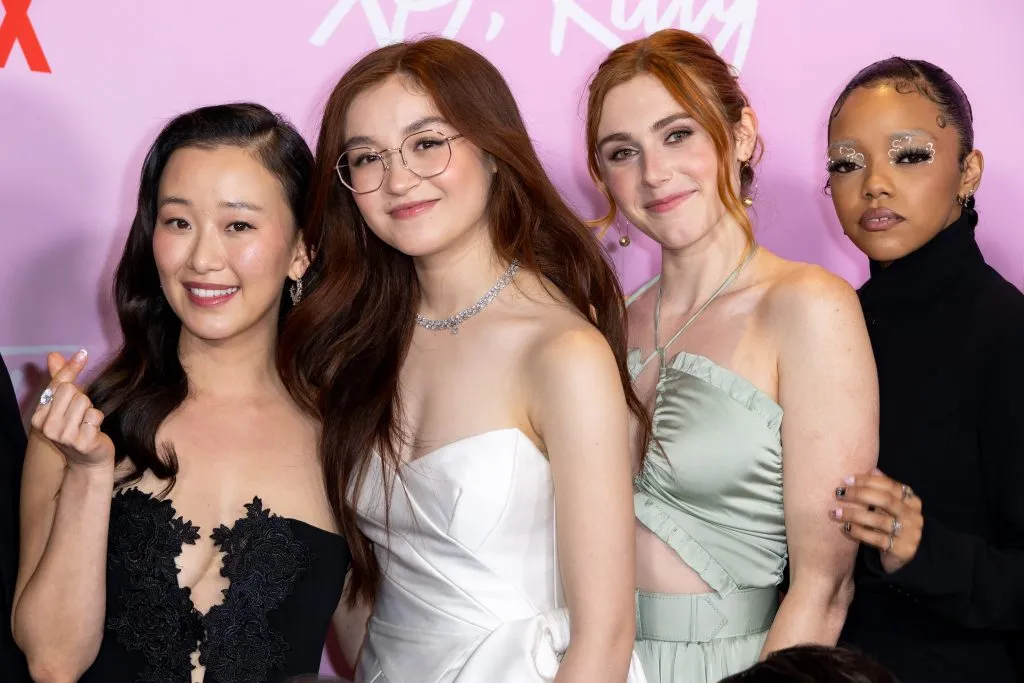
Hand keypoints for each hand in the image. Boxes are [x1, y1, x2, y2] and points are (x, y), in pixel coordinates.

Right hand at [30, 350, 114, 468]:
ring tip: (86, 423)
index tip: (83, 353)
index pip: (57, 384)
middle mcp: (48, 426)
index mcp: (39, 416)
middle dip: (82, 398)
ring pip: (84, 401)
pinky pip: (95, 415)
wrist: (90, 460)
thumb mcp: (64, 406)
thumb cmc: (77, 429)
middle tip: (81, 414)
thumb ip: (59, 379)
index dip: (72, 369)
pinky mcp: (82, 442)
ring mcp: (64, 436)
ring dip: (91, 410)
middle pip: (72, 391)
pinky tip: (93, 431)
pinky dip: (98, 420)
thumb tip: (54, 354)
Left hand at [830, 468, 923, 572]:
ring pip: (878, 520)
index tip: (846, 479)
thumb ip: (883, 489)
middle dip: (859, 494)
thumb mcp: (890, 507)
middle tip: (838, 493)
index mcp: (912, 501)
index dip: (867, 481)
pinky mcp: (902, 550)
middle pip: (885, 500)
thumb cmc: (892, 525)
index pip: (889, 485)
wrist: (904, 556)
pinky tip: (845, 528)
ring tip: (835, 512)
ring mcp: (910, 534)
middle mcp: (914, 516)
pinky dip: (858, 532)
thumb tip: (872, 469)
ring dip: (853, 514)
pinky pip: (876, 539)